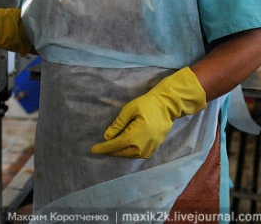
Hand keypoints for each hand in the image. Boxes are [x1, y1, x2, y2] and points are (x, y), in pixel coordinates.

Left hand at [91, 67, 206, 158]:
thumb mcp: (129, 110)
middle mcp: (142, 146)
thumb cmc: (147, 105)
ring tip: (108, 148)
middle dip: (109, 151)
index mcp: (135, 136)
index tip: (93, 150)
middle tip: (98, 149)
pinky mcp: (153, 150)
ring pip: (129, 155)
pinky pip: (137, 154)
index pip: (115, 145)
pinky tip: (121, 148)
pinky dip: (127, 153)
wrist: (167, 107)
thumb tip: (107, 137)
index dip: (103, 148)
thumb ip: (118, 124)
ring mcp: (149, 149)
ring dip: (118, 152)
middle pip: (121, 153)